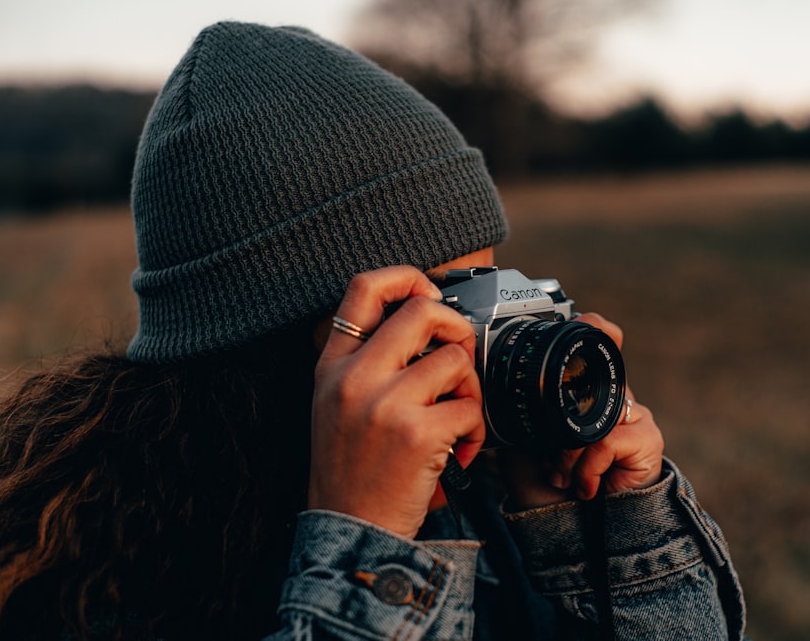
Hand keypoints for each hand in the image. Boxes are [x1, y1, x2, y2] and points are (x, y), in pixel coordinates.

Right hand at [306, 266, 485, 537]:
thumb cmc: (351, 470)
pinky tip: (460, 452)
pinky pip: (470, 409)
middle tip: (460, 355)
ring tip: (458, 419)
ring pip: (455, 360)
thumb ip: (367, 361)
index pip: (363, 289)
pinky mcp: (416, 434)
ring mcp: (384, 404)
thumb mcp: (335, 404)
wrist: (349, 532)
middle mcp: (354, 378)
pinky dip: (476, 432)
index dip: (407, 278)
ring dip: (470, 390)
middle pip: (421, 311)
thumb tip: (426, 319)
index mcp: (332, 366)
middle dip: (456, 328)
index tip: (430, 295)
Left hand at [499, 312, 664, 509]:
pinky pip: (607, 440)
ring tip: (560, 474)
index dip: (598, 329)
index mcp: (586, 391)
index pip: (600, 346)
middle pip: (595, 381)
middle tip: (549, 455)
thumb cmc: (545, 483)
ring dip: (569, 451)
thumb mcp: (521, 437)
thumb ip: (518, 406)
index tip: (585, 319)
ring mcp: (635, 416)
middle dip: (563, 423)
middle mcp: (613, 398)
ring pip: (596, 414)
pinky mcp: (648, 440)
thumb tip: (495, 377)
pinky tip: (583, 487)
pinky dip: (586, 467)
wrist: (567, 528)